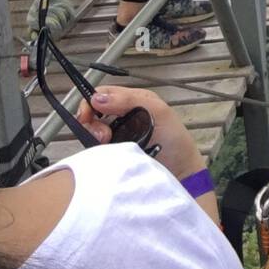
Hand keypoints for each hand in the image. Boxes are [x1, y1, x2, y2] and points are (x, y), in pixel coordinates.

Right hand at [77, 84, 203, 181]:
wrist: (180, 174)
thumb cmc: (175, 141)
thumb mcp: (158, 112)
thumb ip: (129, 100)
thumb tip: (96, 98)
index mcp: (134, 101)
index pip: (103, 94)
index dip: (91, 102)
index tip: (88, 116)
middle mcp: (122, 116)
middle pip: (94, 113)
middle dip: (92, 122)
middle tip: (103, 136)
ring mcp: (117, 136)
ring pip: (93, 131)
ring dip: (95, 136)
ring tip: (106, 143)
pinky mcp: (114, 154)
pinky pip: (97, 149)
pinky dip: (98, 150)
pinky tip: (107, 153)